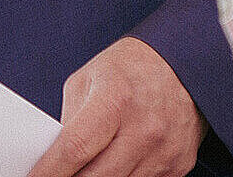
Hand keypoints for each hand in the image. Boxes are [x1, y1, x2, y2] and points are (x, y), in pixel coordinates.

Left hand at [26, 36, 207, 176]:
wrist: (183, 66)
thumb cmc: (129, 69)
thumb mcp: (87, 79)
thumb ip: (69, 120)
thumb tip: (53, 156)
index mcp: (115, 99)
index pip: (74, 148)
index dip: (49, 171)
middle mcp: (144, 129)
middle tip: (57, 175)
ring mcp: (164, 152)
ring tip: (84, 167)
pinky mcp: (178, 167)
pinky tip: (112, 165)